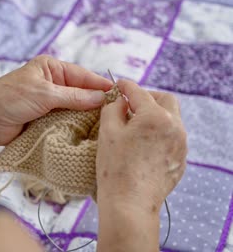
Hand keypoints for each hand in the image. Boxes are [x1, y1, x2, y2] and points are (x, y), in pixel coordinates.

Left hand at [0, 55, 111, 145]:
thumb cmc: (9, 99)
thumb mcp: (45, 94)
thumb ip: (75, 96)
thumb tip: (102, 97)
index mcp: (50, 68)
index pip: (83, 75)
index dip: (101, 85)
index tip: (120, 95)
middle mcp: (51, 83)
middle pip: (81, 93)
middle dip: (95, 103)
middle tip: (117, 114)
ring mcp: (48, 103)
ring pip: (75, 110)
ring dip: (85, 118)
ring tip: (106, 127)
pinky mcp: (45, 120)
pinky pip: (65, 122)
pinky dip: (75, 128)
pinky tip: (89, 134)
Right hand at [96, 79, 187, 211]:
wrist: (129, 203)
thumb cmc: (116, 167)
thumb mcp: (107, 131)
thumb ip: (113, 108)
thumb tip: (120, 101)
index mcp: (156, 116)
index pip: (139, 92)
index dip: (126, 86)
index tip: (118, 84)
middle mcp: (175, 127)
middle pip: (165, 100)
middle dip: (148, 97)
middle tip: (130, 103)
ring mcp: (181, 145)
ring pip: (171, 119)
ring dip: (154, 115)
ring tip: (134, 125)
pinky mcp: (180, 160)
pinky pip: (172, 138)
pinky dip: (158, 134)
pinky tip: (143, 144)